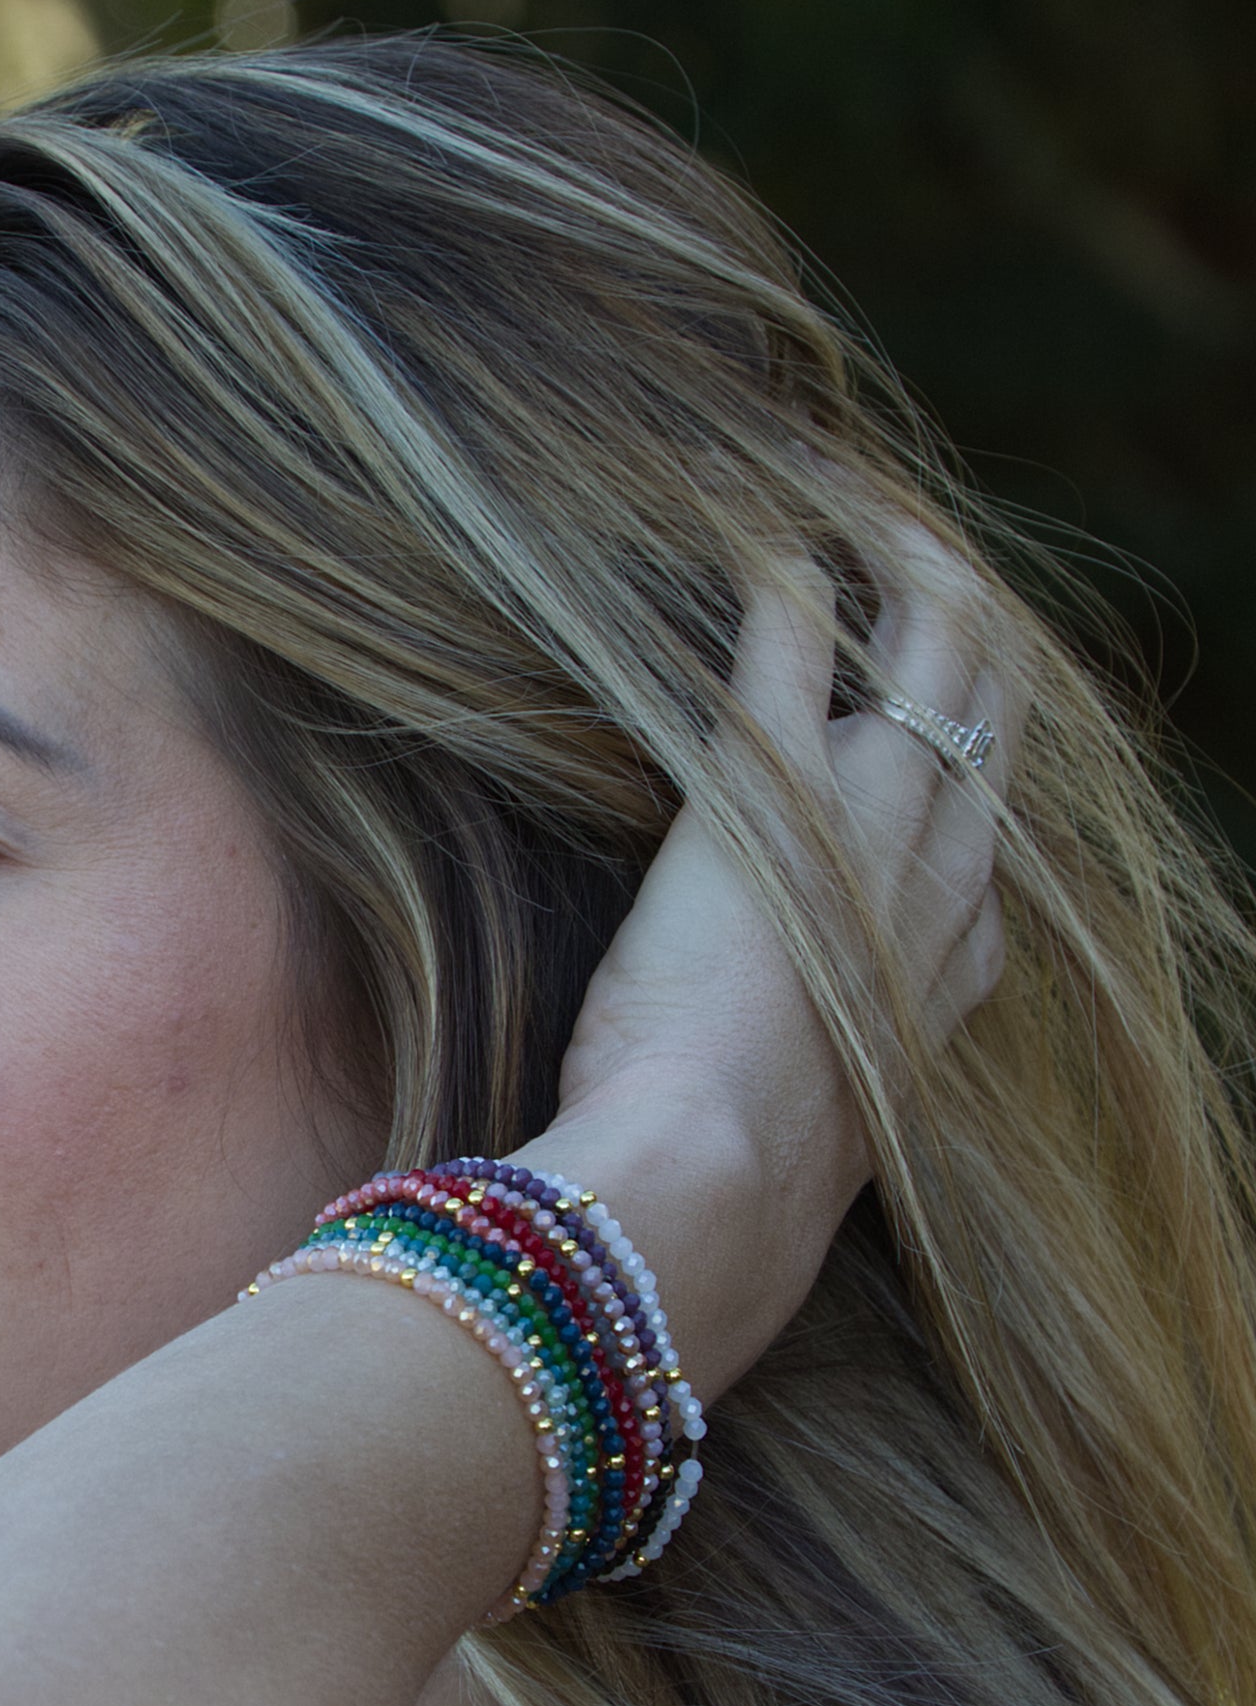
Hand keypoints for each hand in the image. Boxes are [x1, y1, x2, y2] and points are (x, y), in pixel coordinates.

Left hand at [522, 524, 1011, 1393]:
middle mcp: (938, 880)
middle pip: (994, 724)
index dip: (963, 783)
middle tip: (936, 573)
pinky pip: (796, 638)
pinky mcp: (772, 787)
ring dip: (910, 572)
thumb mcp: (797, 1151)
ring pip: (935, 654)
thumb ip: (798, 1109)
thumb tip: (732, 1129)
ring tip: (881, 512)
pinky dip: (784, 570)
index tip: (925, 743)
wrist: (711, 1189)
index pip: (986, 850)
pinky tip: (758, 519)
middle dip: (970, 641)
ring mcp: (870, 823)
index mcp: (948, 973)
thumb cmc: (731, 1193)